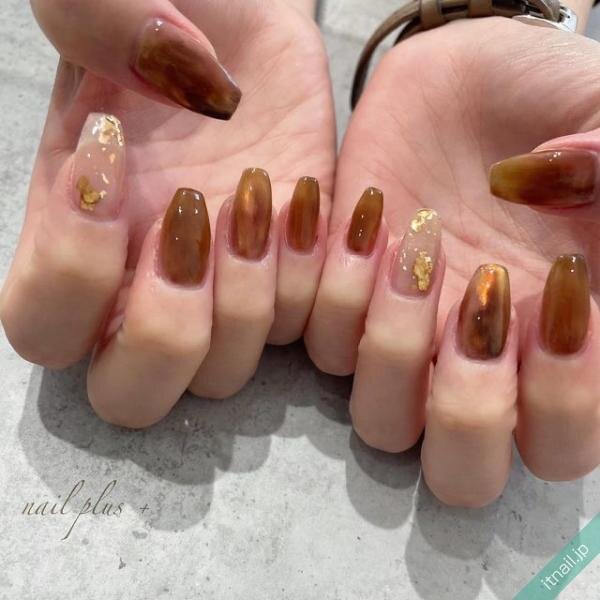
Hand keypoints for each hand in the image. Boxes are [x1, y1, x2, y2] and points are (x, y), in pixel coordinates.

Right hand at [0, 0, 334, 426]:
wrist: (245, 36)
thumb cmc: (167, 14)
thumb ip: (94, 17)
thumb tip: (160, 72)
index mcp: (75, 236)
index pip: (43, 327)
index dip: (74, 271)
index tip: (114, 157)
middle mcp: (143, 285)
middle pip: (132, 395)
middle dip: (168, 330)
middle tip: (191, 223)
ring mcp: (223, 293)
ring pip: (227, 374)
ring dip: (248, 298)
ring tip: (259, 196)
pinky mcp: (290, 279)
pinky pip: (302, 326)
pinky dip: (312, 277)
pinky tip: (309, 200)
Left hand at [305, 18, 599, 505]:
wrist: (463, 69)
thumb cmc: (546, 97)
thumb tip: (579, 243)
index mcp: (558, 343)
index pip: (560, 442)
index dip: (562, 399)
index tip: (559, 288)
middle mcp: (480, 361)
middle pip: (461, 473)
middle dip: (466, 411)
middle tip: (480, 303)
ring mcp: (406, 336)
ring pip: (379, 421)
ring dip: (393, 345)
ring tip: (417, 243)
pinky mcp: (344, 298)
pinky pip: (319, 342)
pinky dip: (332, 289)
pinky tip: (364, 213)